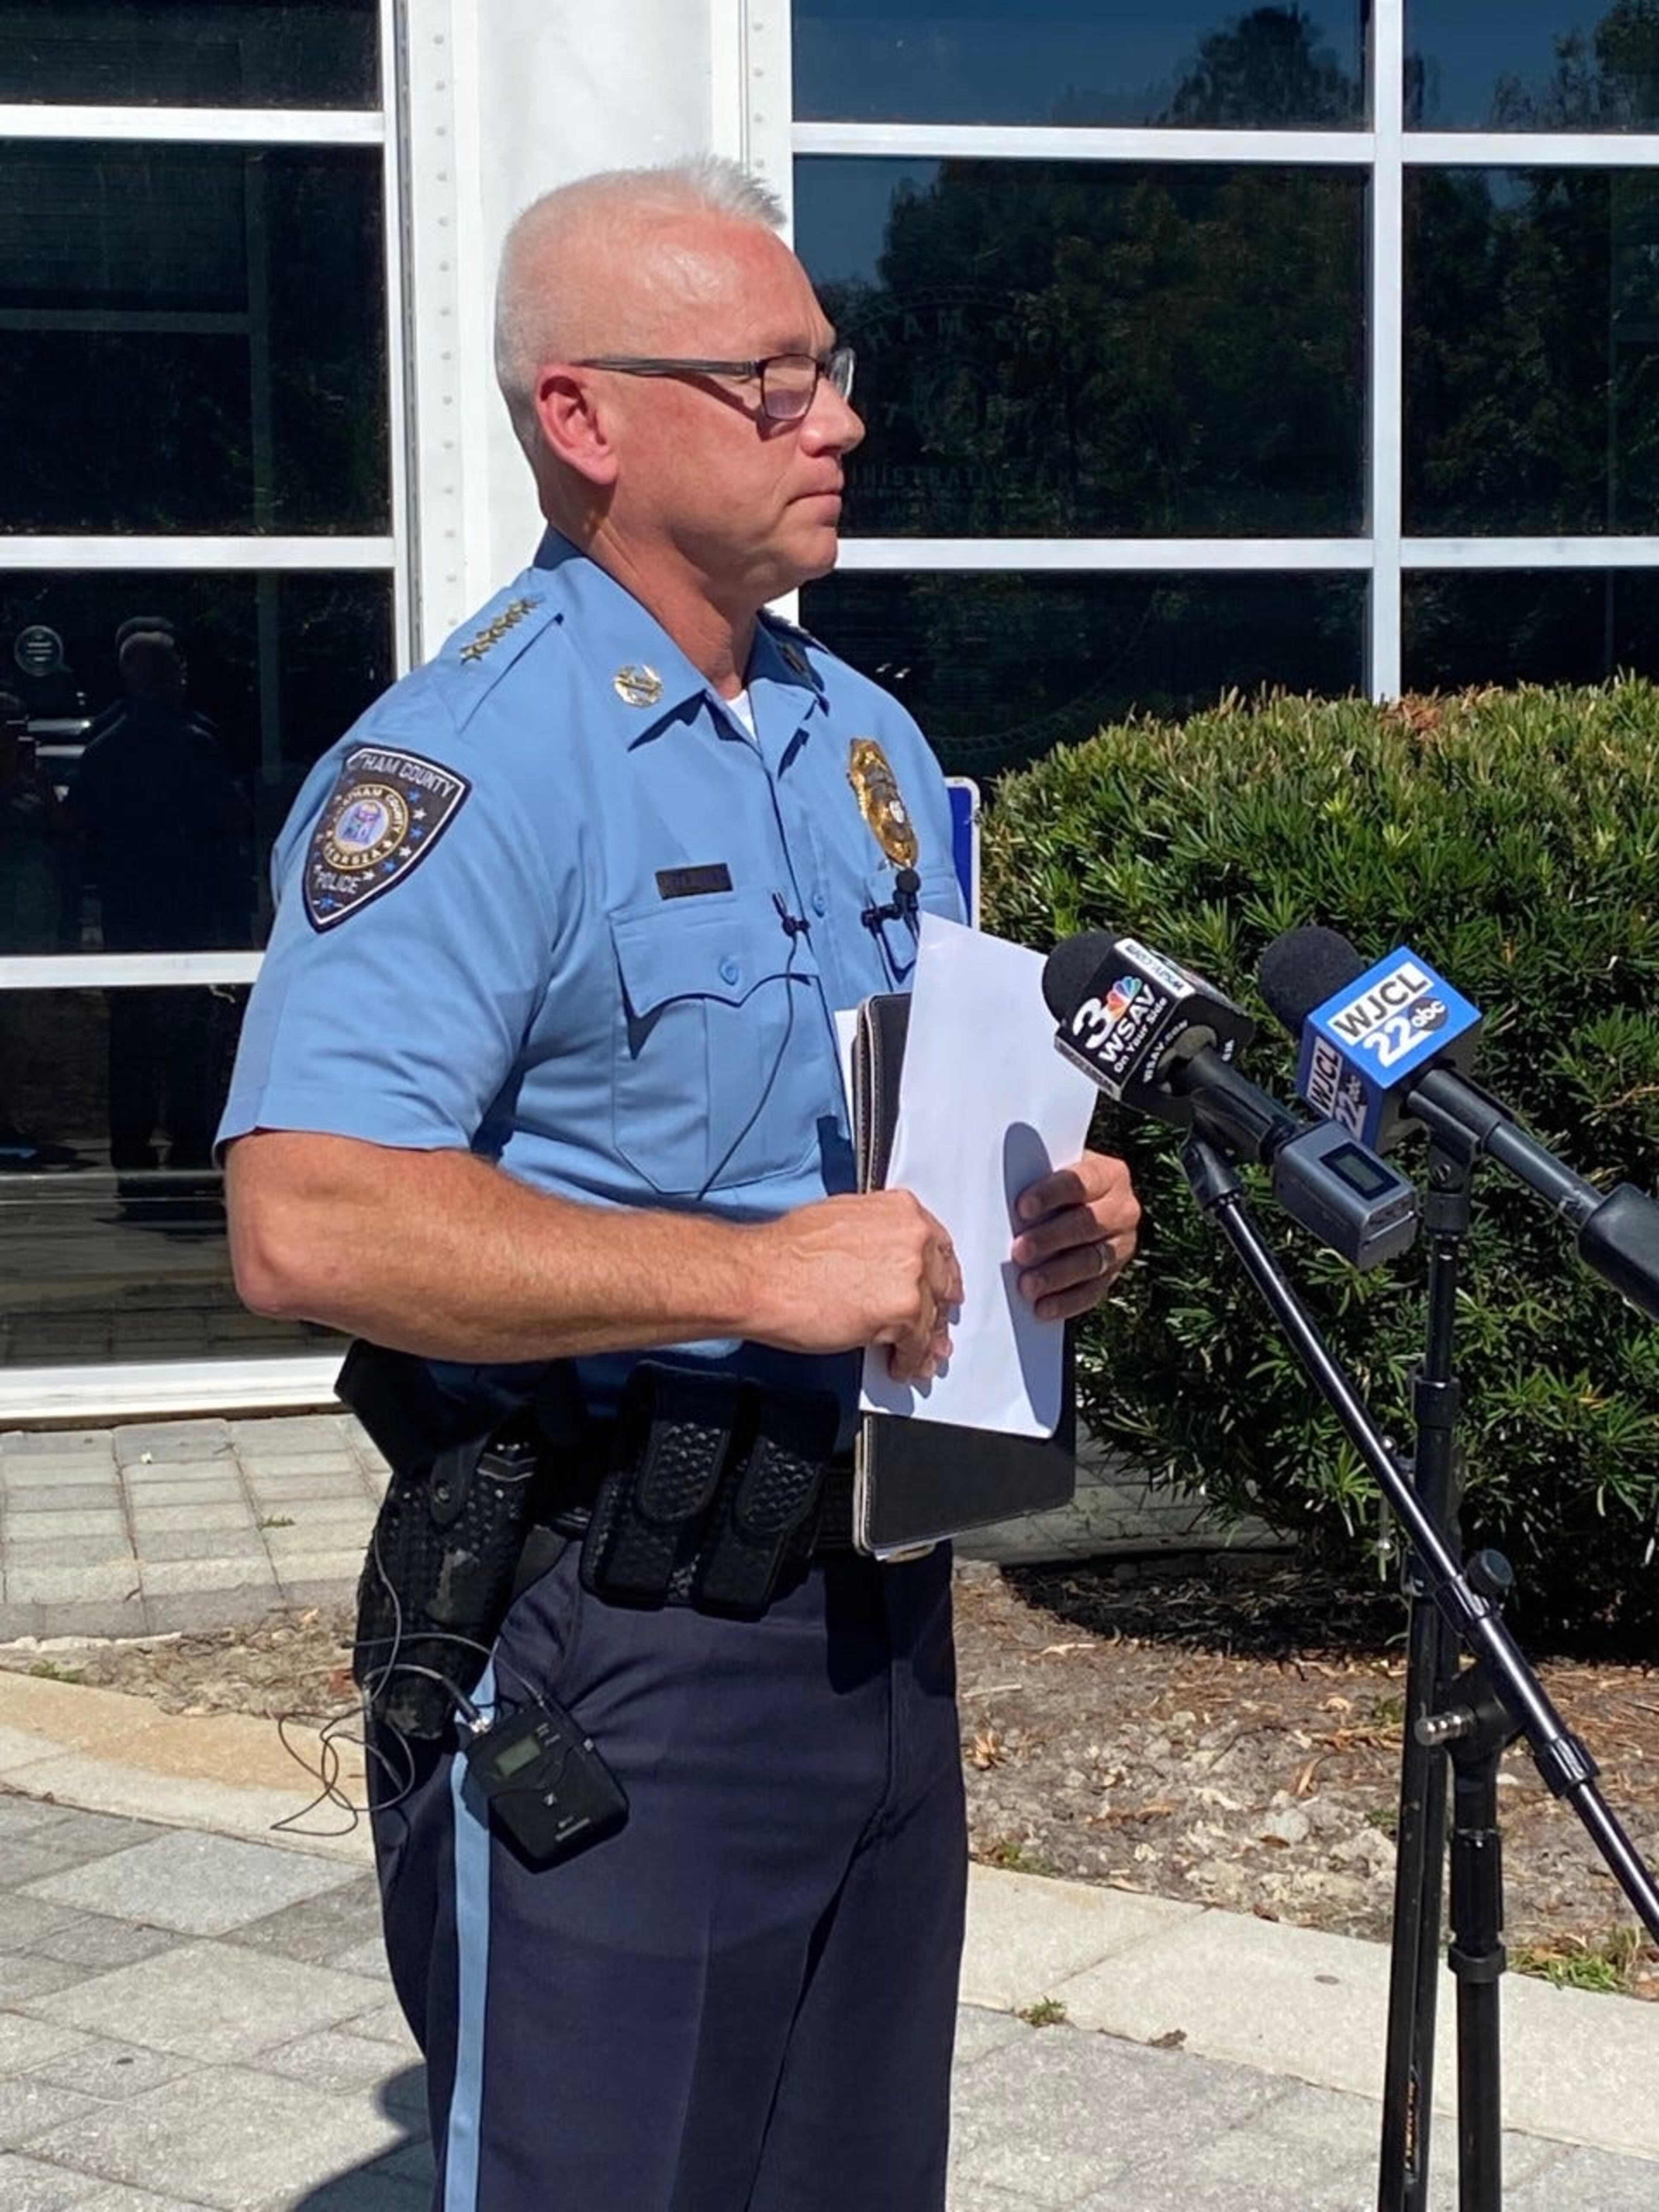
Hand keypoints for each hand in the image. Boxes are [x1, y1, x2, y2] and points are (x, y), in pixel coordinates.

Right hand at [748, 1189, 964, 1384]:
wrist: (763, 1277)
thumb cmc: (787, 1253)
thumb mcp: (843, 1222)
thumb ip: (878, 1238)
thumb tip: (886, 1263)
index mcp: (901, 1210)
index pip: (939, 1246)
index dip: (940, 1274)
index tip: (942, 1288)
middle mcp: (914, 1238)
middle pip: (941, 1283)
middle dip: (937, 1311)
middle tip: (934, 1330)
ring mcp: (913, 1274)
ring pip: (932, 1318)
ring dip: (926, 1342)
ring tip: (919, 1357)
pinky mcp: (904, 1312)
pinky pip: (917, 1345)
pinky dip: (909, 1360)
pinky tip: (899, 1365)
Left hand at [1010, 1151, 1138, 1321]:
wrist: (1077, 1207)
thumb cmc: (1052, 1188)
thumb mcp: (1048, 1174)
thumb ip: (1032, 1181)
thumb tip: (1003, 1203)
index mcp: (1109, 1175)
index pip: (1080, 1182)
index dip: (1050, 1194)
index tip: (1022, 1208)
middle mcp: (1122, 1209)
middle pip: (1088, 1223)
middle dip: (1051, 1239)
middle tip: (1020, 1251)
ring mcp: (1122, 1244)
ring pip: (1092, 1261)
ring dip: (1057, 1275)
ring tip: (1026, 1285)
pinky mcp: (1113, 1274)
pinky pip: (1093, 1292)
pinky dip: (1066, 1302)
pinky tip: (1042, 1307)